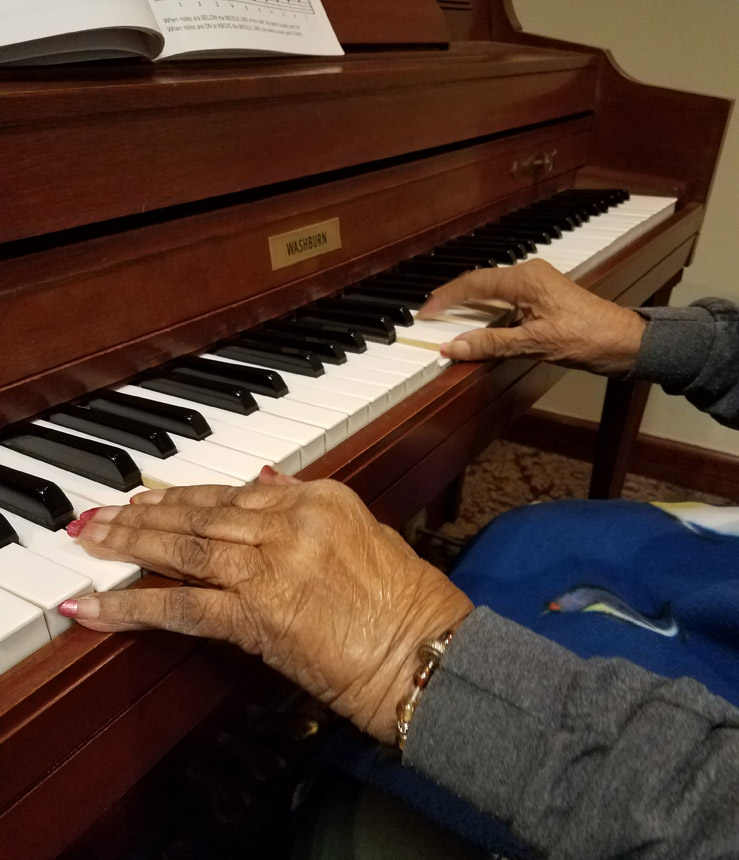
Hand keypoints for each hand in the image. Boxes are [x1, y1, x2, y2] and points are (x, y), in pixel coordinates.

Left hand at [60, 469, 472, 744]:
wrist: (426, 651)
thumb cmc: (406, 600)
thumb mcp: (362, 531)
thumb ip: (308, 505)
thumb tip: (265, 479)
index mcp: (318, 498)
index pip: (235, 490)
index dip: (185, 495)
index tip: (150, 497)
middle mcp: (290, 523)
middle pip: (200, 514)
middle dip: (144, 515)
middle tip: (100, 515)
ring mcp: (271, 566)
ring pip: (184, 548)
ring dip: (130, 545)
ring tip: (91, 541)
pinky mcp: (258, 615)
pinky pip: (183, 607)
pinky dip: (133, 607)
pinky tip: (96, 607)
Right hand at [417, 259, 646, 375]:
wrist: (625, 341)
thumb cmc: (589, 337)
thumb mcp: (534, 344)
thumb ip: (490, 344)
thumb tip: (453, 347)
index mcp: (524, 279)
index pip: (472, 283)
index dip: (444, 297)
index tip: (424, 312)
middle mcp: (529, 274)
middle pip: (479, 283)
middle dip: (452, 300)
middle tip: (430, 316)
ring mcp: (536, 283)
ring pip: (491, 291)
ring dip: (469, 307)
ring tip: (448, 321)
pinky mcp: (542, 296)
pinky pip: (505, 299)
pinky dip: (487, 312)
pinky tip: (480, 325)